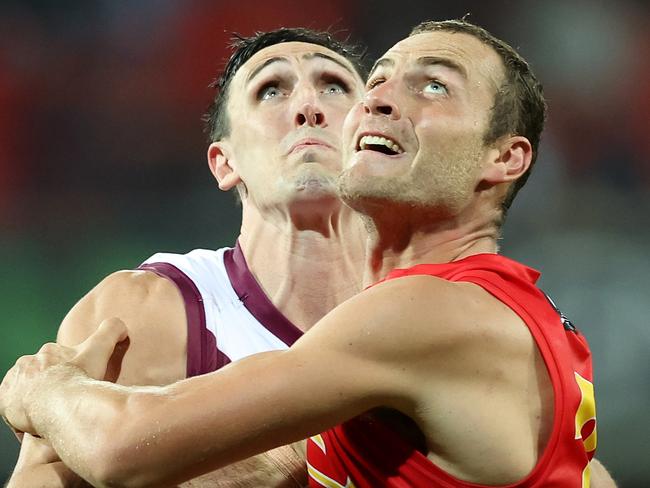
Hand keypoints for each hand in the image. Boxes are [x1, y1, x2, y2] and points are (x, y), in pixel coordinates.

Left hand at [0, 318, 127, 436]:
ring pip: (27, 392)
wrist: (61, 403)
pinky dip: (24, 416)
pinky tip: (40, 425)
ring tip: (54, 416)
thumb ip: (111, 332)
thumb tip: (121, 325)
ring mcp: (14, 383)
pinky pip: (13, 410)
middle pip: (41, 377)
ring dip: (37, 401)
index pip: (57, 363)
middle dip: (51, 387)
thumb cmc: (81, 377)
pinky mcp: (4, 402)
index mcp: (48, 351)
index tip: (77, 386)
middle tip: (67, 403)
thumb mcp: (100, 349)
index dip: (69, 375)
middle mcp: (27, 363)